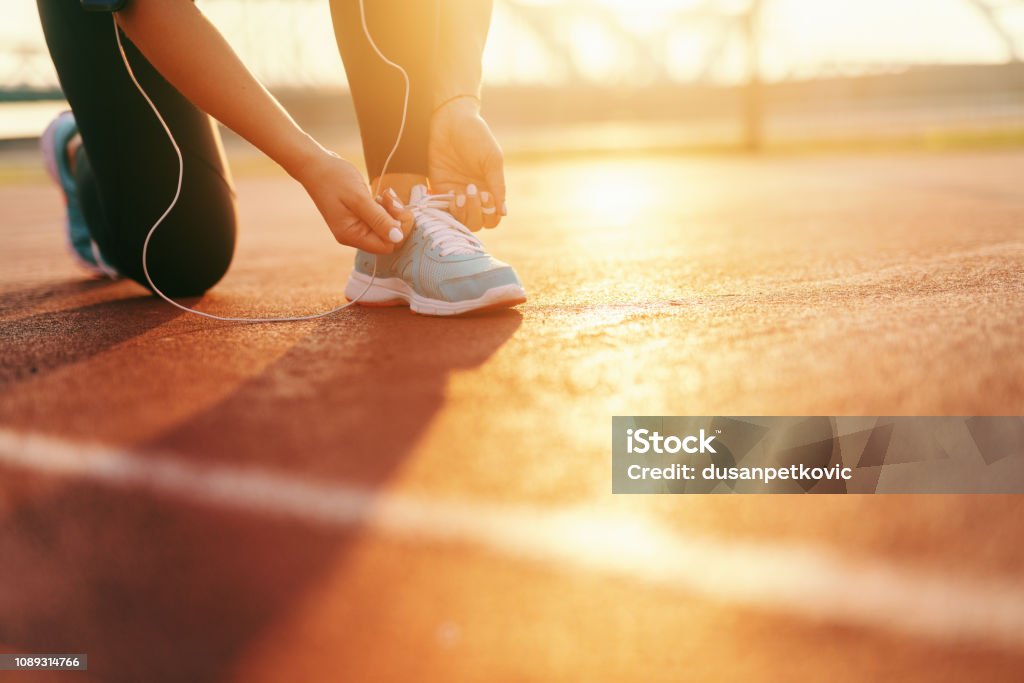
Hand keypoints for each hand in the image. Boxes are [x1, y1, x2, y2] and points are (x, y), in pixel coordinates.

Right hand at [291, 150, 412, 252]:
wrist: (316, 165)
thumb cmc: (334, 178)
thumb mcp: (359, 198)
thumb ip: (379, 219)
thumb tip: (398, 238)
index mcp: (351, 235)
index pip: (386, 246)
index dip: (398, 230)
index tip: (396, 209)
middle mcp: (354, 235)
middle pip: (389, 238)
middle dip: (397, 219)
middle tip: (390, 198)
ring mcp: (357, 227)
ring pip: (387, 227)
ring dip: (392, 210)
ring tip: (385, 194)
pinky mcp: (360, 218)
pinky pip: (381, 219)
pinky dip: (386, 207)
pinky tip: (381, 195)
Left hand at [428, 97, 505, 230]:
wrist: (450, 119)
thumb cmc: (476, 136)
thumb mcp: (492, 159)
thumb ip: (498, 186)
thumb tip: (504, 212)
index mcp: (490, 189)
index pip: (492, 217)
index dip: (490, 214)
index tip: (487, 194)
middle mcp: (473, 196)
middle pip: (476, 223)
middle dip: (475, 213)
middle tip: (472, 190)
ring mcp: (455, 194)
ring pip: (459, 220)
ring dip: (462, 212)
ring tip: (460, 194)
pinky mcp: (438, 188)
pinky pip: (441, 210)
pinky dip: (447, 209)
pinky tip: (451, 195)